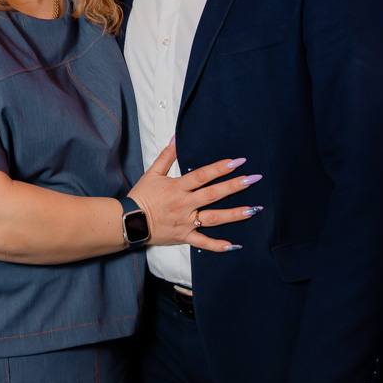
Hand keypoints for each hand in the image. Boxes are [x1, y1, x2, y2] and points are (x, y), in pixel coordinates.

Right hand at [130, 143, 261, 253]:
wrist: (129, 221)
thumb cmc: (142, 196)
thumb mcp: (152, 172)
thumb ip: (167, 155)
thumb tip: (177, 137)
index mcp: (177, 187)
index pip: (202, 176)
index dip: (220, 168)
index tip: (238, 161)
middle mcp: (184, 205)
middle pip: (213, 194)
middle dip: (234, 186)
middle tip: (253, 179)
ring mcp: (186, 222)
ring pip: (213, 218)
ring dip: (234, 214)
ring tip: (253, 210)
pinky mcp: (184, 236)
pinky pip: (203, 243)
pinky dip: (217, 245)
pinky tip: (234, 245)